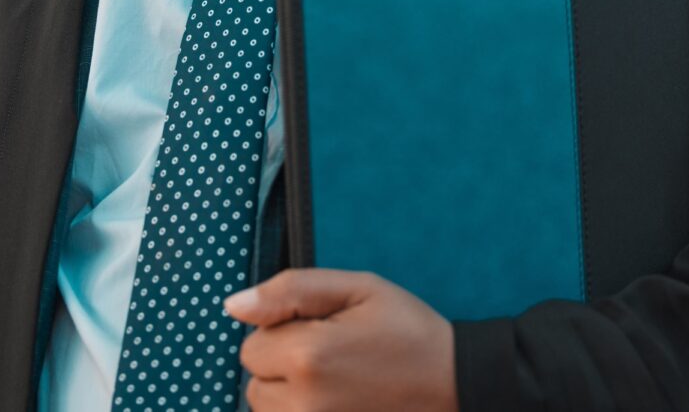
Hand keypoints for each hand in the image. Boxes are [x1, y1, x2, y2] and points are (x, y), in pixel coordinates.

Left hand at [224, 267, 456, 411]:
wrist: (455, 384)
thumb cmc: (409, 331)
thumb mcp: (357, 289)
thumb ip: (289, 290)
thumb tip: (233, 305)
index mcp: (308, 356)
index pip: (251, 343)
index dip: (281, 329)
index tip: (321, 328)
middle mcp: (304, 404)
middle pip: (255, 381)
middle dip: (281, 363)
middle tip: (332, 353)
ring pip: (268, 410)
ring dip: (288, 394)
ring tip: (335, 379)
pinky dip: (302, 410)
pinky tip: (335, 399)